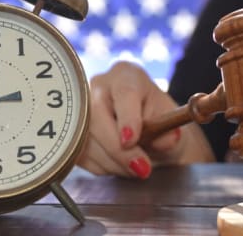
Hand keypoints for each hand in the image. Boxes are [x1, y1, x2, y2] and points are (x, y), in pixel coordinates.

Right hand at [76, 62, 184, 178]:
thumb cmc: (159, 121)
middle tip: (140, 168)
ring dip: (112, 162)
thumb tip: (163, 141)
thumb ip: (169, 133)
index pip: (124, 93)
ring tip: (135, 167)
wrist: (147, 131)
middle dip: (117, 148)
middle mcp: (98, 86)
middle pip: (96, 114)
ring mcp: (80, 107)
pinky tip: (118, 164)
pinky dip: (101, 166)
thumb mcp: (171, 125)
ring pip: (85, 138)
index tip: (131, 140)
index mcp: (126, 75)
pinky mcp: (71, 130)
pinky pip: (79, 153)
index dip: (127, 118)